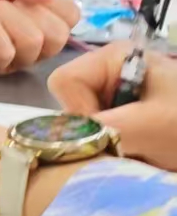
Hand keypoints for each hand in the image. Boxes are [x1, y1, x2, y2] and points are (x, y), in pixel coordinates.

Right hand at [49, 42, 176, 170]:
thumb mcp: (156, 124)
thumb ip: (106, 128)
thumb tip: (60, 142)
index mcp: (115, 58)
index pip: (65, 82)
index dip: (80, 111)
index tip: (109, 133)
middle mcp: (113, 74)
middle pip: (73, 106)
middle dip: (97, 133)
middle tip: (132, 147)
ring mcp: (122, 98)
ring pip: (88, 126)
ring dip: (112, 147)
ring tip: (146, 154)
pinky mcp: (131, 121)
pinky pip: (105, 139)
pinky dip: (123, 154)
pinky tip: (148, 157)